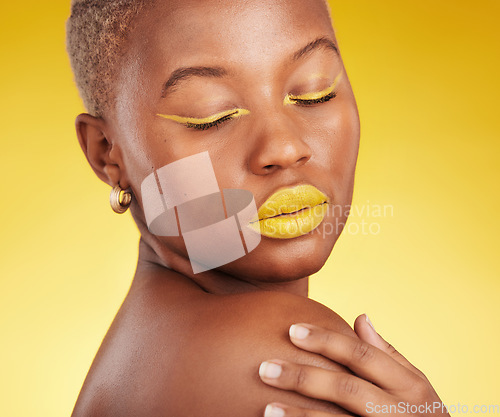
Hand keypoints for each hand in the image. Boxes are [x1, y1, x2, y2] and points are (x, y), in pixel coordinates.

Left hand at [258, 314, 449, 416]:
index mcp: (409, 385)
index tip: (292, 330)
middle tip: (265, 368)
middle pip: (346, 388)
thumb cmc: (422, 415)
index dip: (326, 341)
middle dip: (304, 378)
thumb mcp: (415, 385)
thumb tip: (360, 317)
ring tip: (267, 409)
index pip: (362, 354)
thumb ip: (387, 354)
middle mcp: (399, 410)